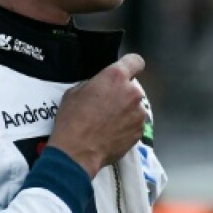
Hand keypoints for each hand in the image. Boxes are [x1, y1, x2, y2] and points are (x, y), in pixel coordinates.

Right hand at [48, 53, 146, 177]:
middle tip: (107, 106)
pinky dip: (127, 127)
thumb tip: (102, 88)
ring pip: (135, 107)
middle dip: (123, 94)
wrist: (77, 152)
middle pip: (133, 88)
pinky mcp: (140, 132)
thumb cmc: (72, 119)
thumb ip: (95, 84)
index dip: (130, 66)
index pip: (135, 61)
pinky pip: (135, 124)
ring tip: (108, 124)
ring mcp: (139, 114)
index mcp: (116, 77)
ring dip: (126, 112)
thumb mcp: (75, 92)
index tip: (125, 74)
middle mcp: (132, 92)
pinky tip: (112, 134)